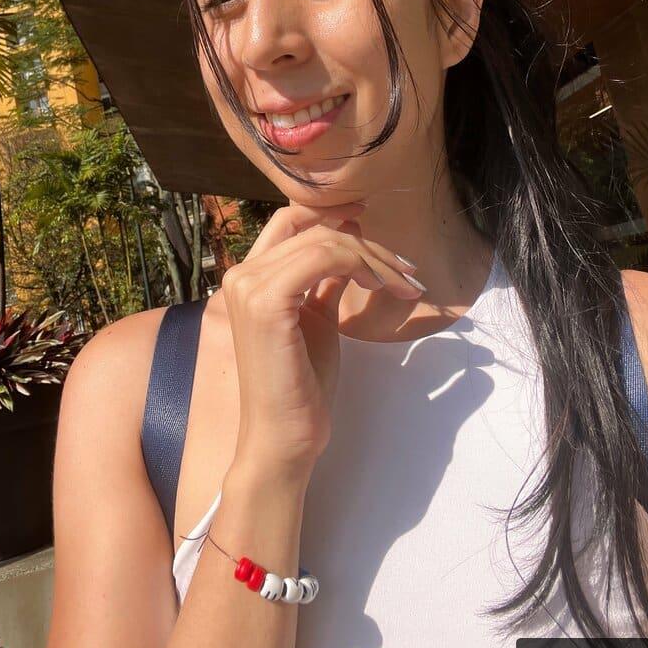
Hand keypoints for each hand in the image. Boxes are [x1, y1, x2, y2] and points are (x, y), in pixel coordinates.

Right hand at [223, 201, 421, 475]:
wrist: (285, 436)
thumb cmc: (302, 386)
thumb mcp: (318, 320)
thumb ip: (325, 284)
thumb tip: (350, 251)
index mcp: (250, 278)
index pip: (289, 220)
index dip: (331, 211)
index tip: (369, 219)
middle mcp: (242, 275)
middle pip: (312, 227)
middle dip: (367, 242)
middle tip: (406, 269)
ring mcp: (250, 286)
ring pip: (323, 240)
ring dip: (374, 257)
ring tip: (404, 284)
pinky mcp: (266, 301)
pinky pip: (322, 258)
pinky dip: (359, 264)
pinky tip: (379, 286)